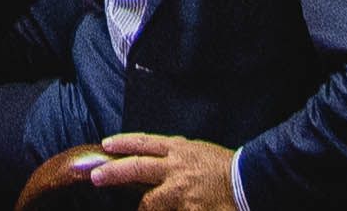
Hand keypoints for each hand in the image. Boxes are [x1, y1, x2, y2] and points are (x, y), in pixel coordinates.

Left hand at [88, 133, 238, 208]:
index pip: (145, 143)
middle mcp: (176, 169)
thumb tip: (156, 158)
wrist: (250, 182)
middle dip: (113, 173)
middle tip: (96, 176)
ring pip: (149, 202)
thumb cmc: (226, 167)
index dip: (123, 143)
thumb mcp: (199, 151)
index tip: (106, 144)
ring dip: (144, 208)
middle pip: (136, 168)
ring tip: (143, 210)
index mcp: (180, 150)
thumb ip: (176, 155)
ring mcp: (181, 192)